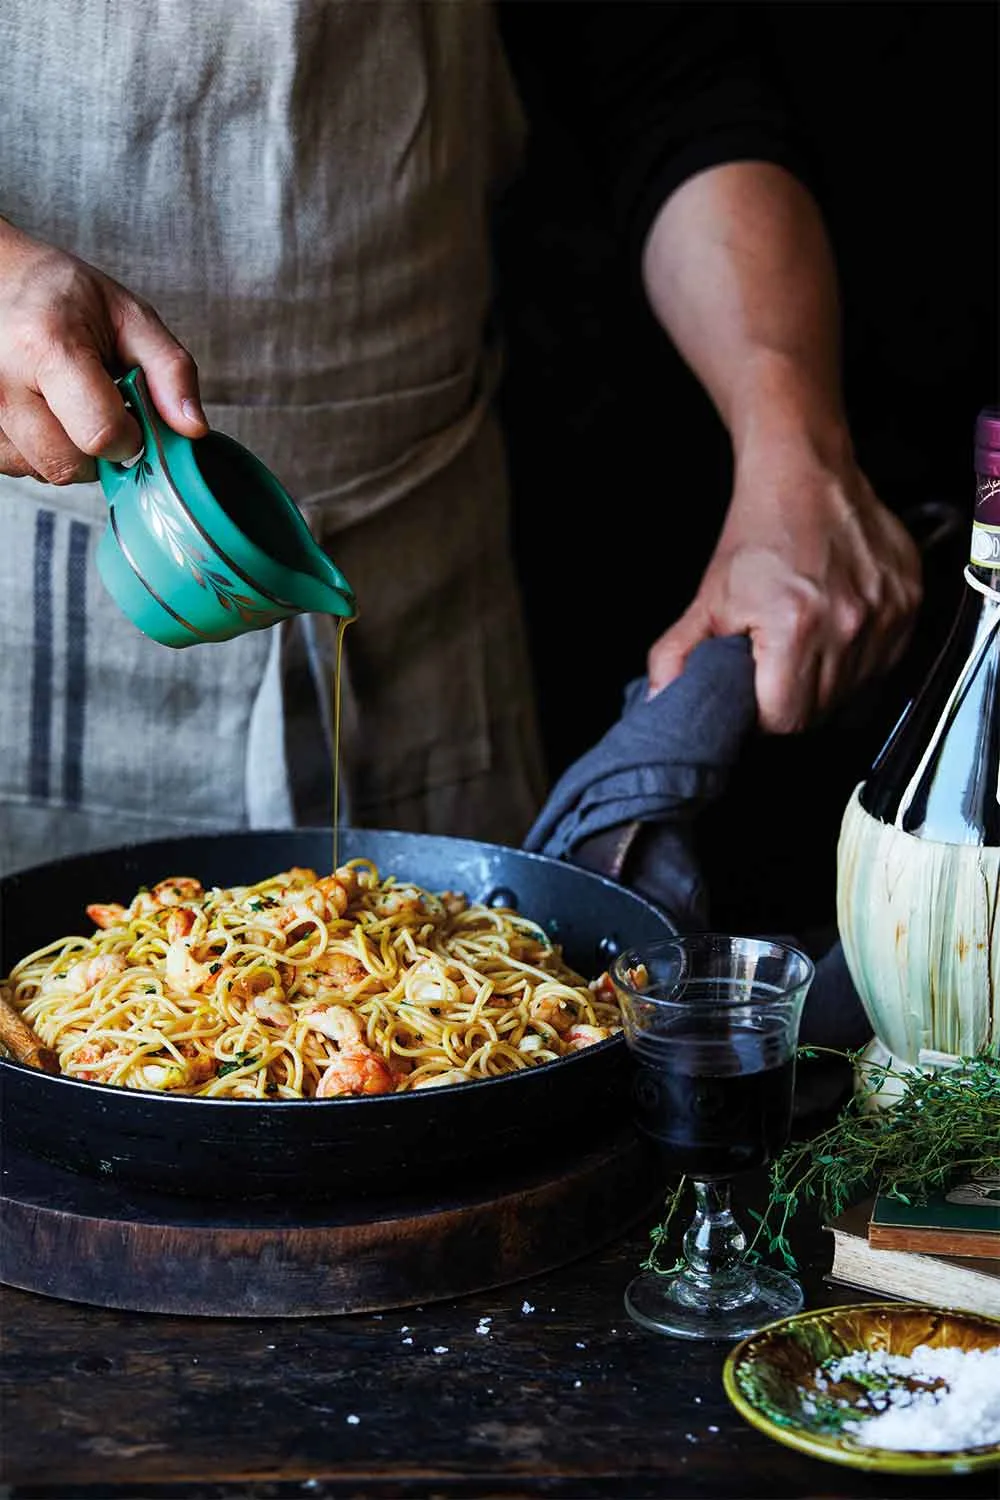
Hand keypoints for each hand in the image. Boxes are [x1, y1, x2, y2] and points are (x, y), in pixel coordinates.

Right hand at [0, 218, 206, 483]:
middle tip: (99, 408)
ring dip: (69, 452)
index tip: (130, 414)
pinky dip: (40, 452)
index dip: (130, 436)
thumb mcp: (130, 316)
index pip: (100, 435)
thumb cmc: (65, 296)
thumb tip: (193, 429)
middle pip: (69, 465)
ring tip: (67, 404)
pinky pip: (19, 468)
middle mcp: (2, 382)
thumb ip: (171, 371)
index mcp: (47, 347)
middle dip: (99, 450)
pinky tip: (43, 414)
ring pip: (44, 472)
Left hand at [645, 437, 923, 733]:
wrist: (807, 473)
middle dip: (792, 701)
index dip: (763, 715)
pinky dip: (860, 661)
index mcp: (796, 626)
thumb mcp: (709, 597)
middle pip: (820, 712)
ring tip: (805, 645)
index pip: (785, 719)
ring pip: (855, 692)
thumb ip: (678, 655)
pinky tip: (838, 633)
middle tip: (774, 668)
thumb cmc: (760, 532)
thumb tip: (660, 701)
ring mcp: (886, 615)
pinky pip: (885, 663)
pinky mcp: (909, 605)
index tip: (754, 696)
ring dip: (828, 683)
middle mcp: (849, 625)